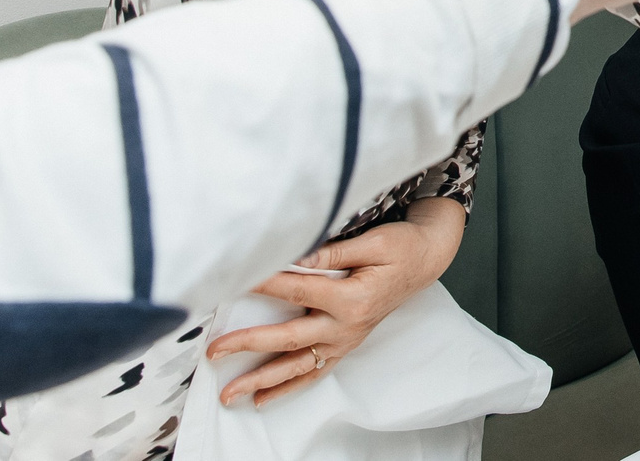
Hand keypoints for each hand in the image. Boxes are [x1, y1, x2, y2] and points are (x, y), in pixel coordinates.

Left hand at [210, 199, 463, 405]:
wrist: (425, 261)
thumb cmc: (401, 247)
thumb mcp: (374, 241)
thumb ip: (332, 251)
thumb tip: (295, 255)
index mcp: (352, 299)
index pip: (297, 290)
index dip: (263, 284)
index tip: (233, 281)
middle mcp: (346, 327)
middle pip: (288, 340)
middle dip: (248, 346)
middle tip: (215, 352)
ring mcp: (345, 340)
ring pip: (297, 367)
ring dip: (261, 381)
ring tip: (229, 394)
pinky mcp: (345, 345)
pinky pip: (313, 373)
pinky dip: (288, 388)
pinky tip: (262, 399)